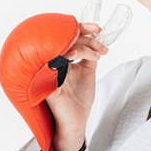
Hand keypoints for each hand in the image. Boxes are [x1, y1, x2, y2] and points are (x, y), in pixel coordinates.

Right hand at [45, 23, 107, 150]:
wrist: (77, 121)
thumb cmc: (79, 98)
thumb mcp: (88, 72)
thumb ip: (90, 56)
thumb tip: (96, 41)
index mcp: (62, 60)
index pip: (69, 38)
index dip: (82, 29)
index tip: (98, 29)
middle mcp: (54, 63)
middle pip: (66, 40)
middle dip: (87, 39)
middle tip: (101, 47)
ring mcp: (50, 72)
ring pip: (62, 49)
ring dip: (82, 47)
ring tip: (97, 55)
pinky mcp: (48, 82)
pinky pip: (52, 65)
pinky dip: (64, 57)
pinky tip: (75, 55)